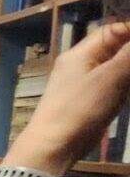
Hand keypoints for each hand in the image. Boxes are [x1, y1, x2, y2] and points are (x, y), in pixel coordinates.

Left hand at [7, 21, 129, 172]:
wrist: (54, 144)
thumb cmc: (81, 107)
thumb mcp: (110, 77)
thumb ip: (129, 55)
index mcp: (81, 53)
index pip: (112, 31)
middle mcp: (80, 64)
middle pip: (114, 48)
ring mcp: (83, 83)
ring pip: (115, 68)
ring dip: (128, 71)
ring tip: (129, 86)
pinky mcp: (89, 101)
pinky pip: (112, 85)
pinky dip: (125, 86)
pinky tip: (128, 94)